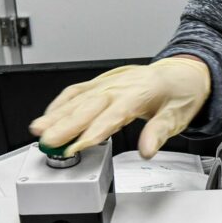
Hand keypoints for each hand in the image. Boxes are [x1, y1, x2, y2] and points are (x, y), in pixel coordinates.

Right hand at [29, 56, 210, 157]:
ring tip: (39, 130)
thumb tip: (147, 150)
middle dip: (66, 124)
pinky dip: (60, 103)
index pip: (113, 115)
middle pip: (89, 105)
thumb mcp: (178, 115)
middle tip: (48, 141)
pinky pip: (78, 91)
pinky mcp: (102, 82)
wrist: (183, 73)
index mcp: (140, 92)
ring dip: (56, 114)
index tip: (77, 147)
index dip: (94, 132)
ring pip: (78, 98)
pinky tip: (49, 115)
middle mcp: (120, 85)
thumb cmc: (180, 93)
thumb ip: (159, 132)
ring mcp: (109, 82)